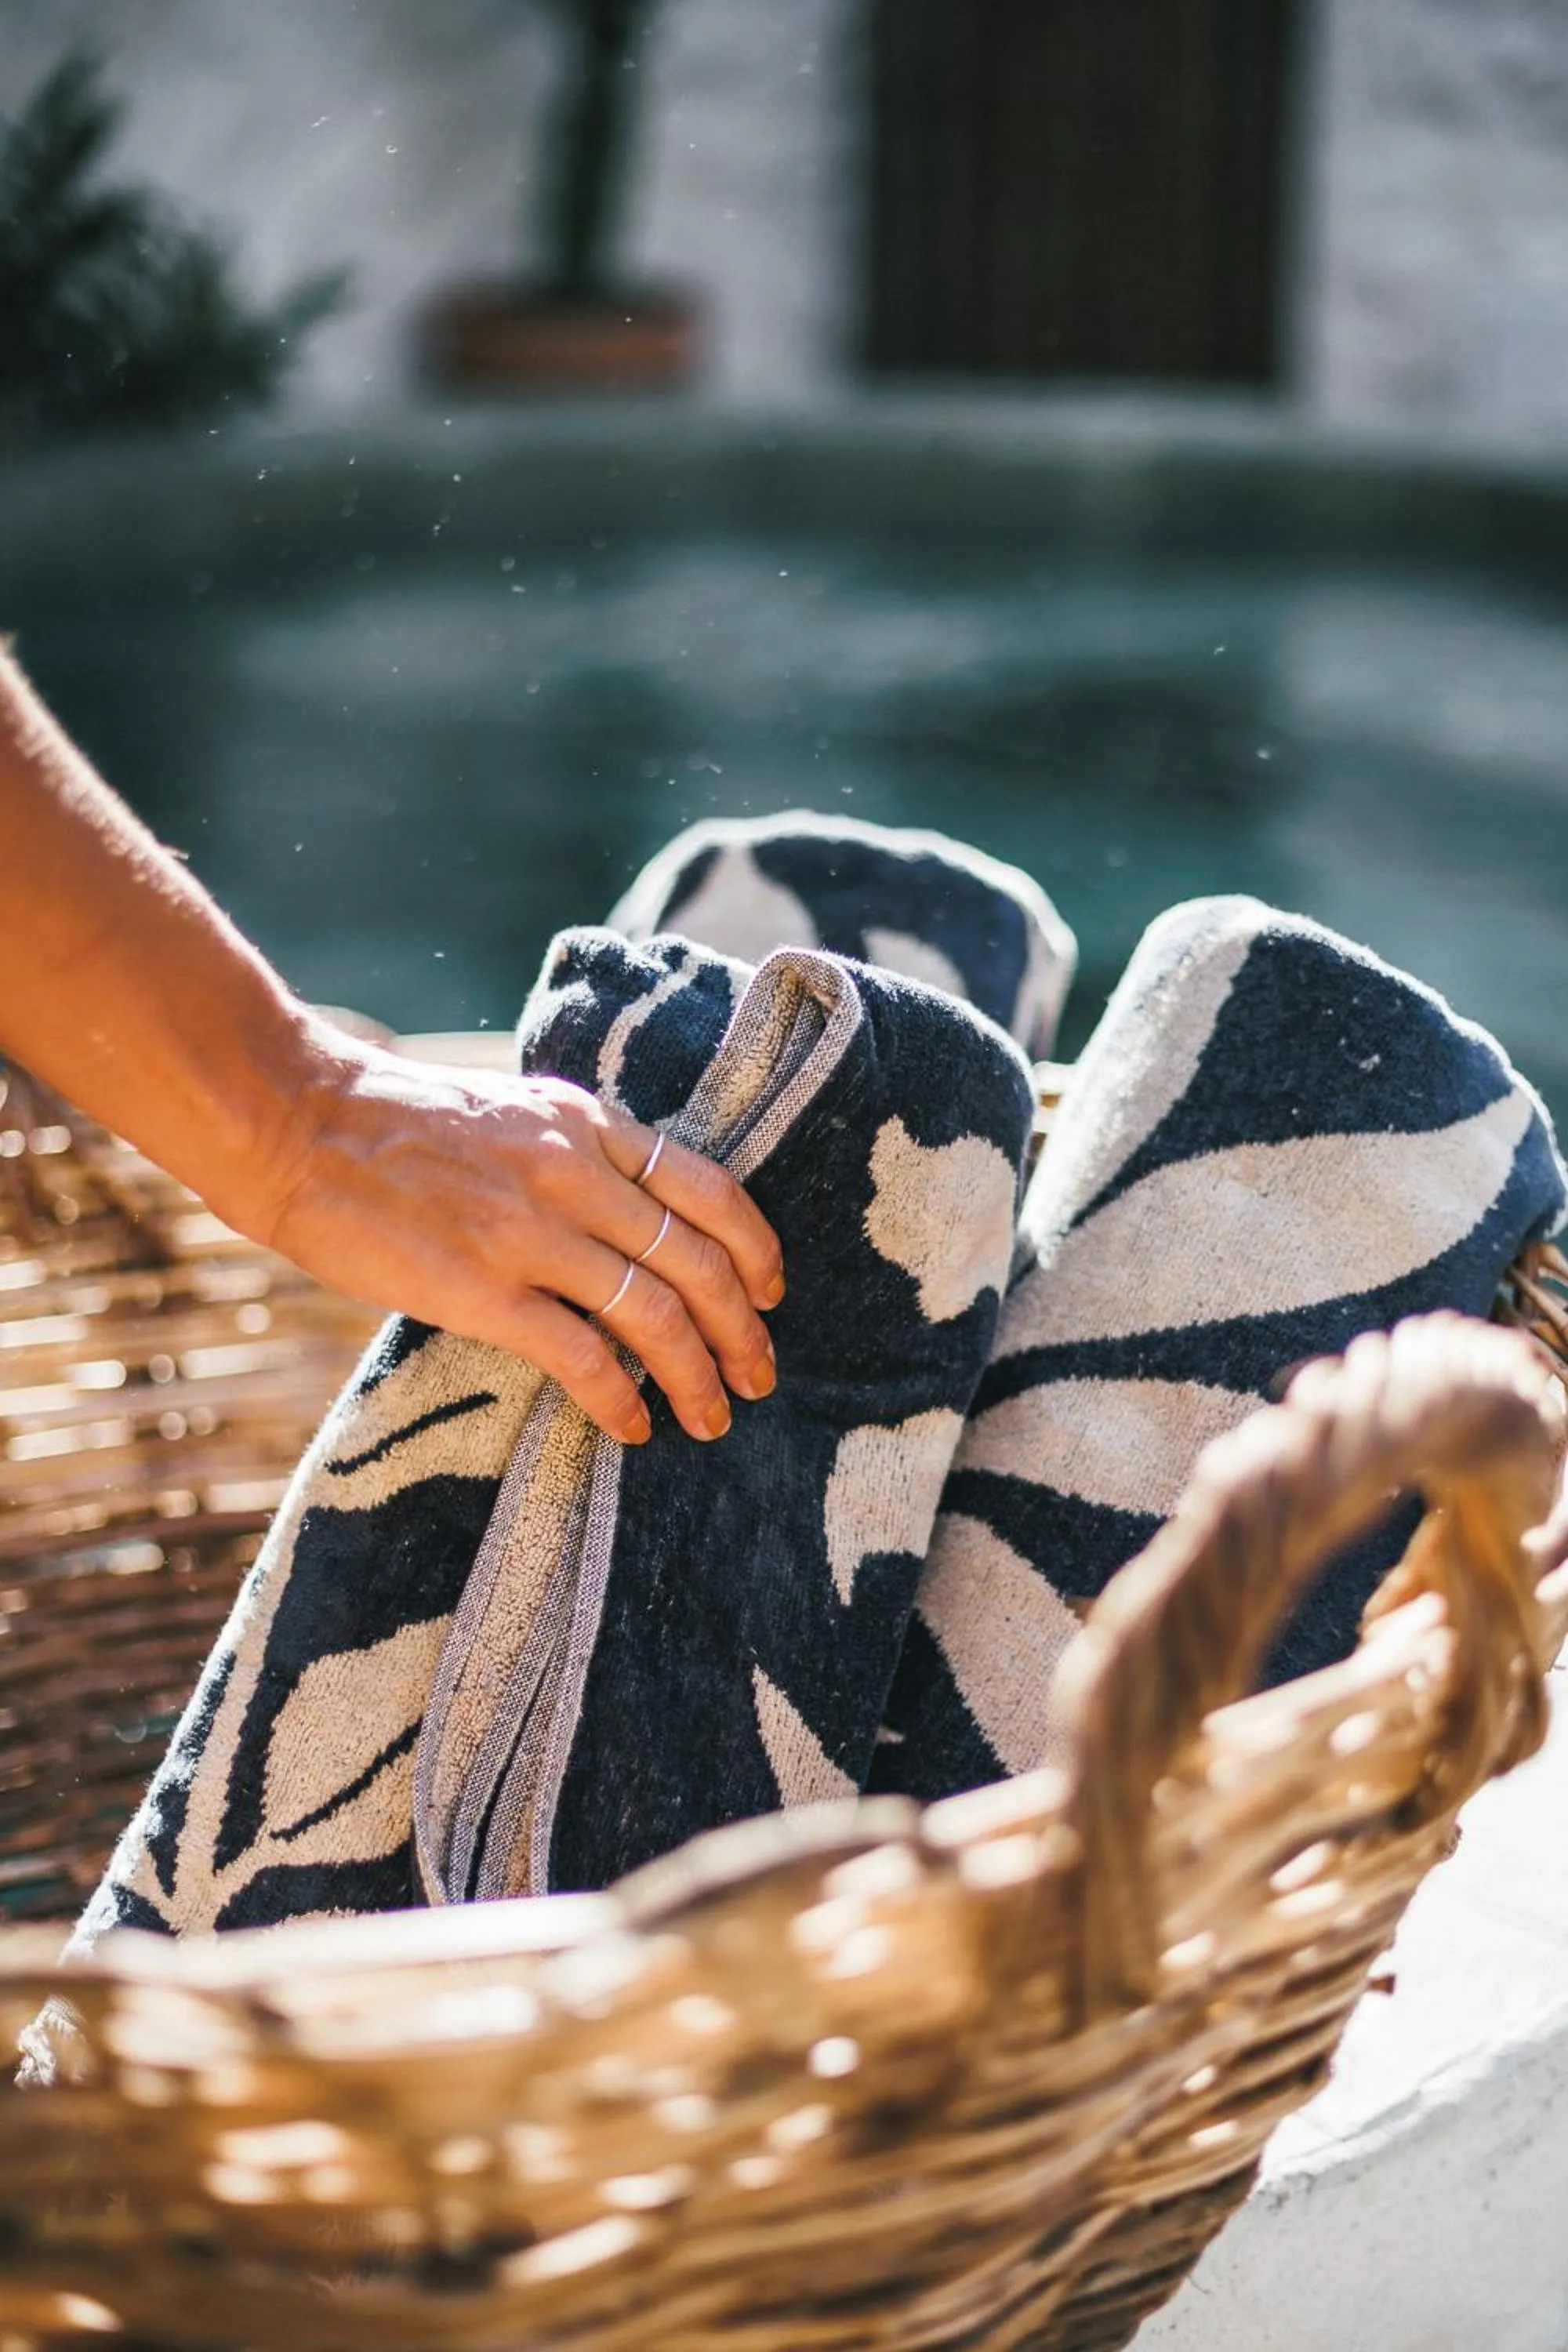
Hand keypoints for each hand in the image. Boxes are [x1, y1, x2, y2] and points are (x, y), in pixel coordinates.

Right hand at [240, 1026, 784, 1446]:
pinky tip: (634, 1427)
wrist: (297, 1122)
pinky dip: (622, 1399)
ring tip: (711, 1417)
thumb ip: (573, 1155)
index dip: (756, 1250)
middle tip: (758, 1377)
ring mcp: (530, 1232)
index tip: (771, 1294)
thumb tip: (624, 1216)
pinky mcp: (482, 1289)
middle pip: (698, 1263)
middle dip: (742, 1330)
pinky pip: (583, 1356)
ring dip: (697, 1376)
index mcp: (585, 1124)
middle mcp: (574, 1173)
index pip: (709, 1189)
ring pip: (656, 1315)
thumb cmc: (391, 1123)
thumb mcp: (511, 1111)